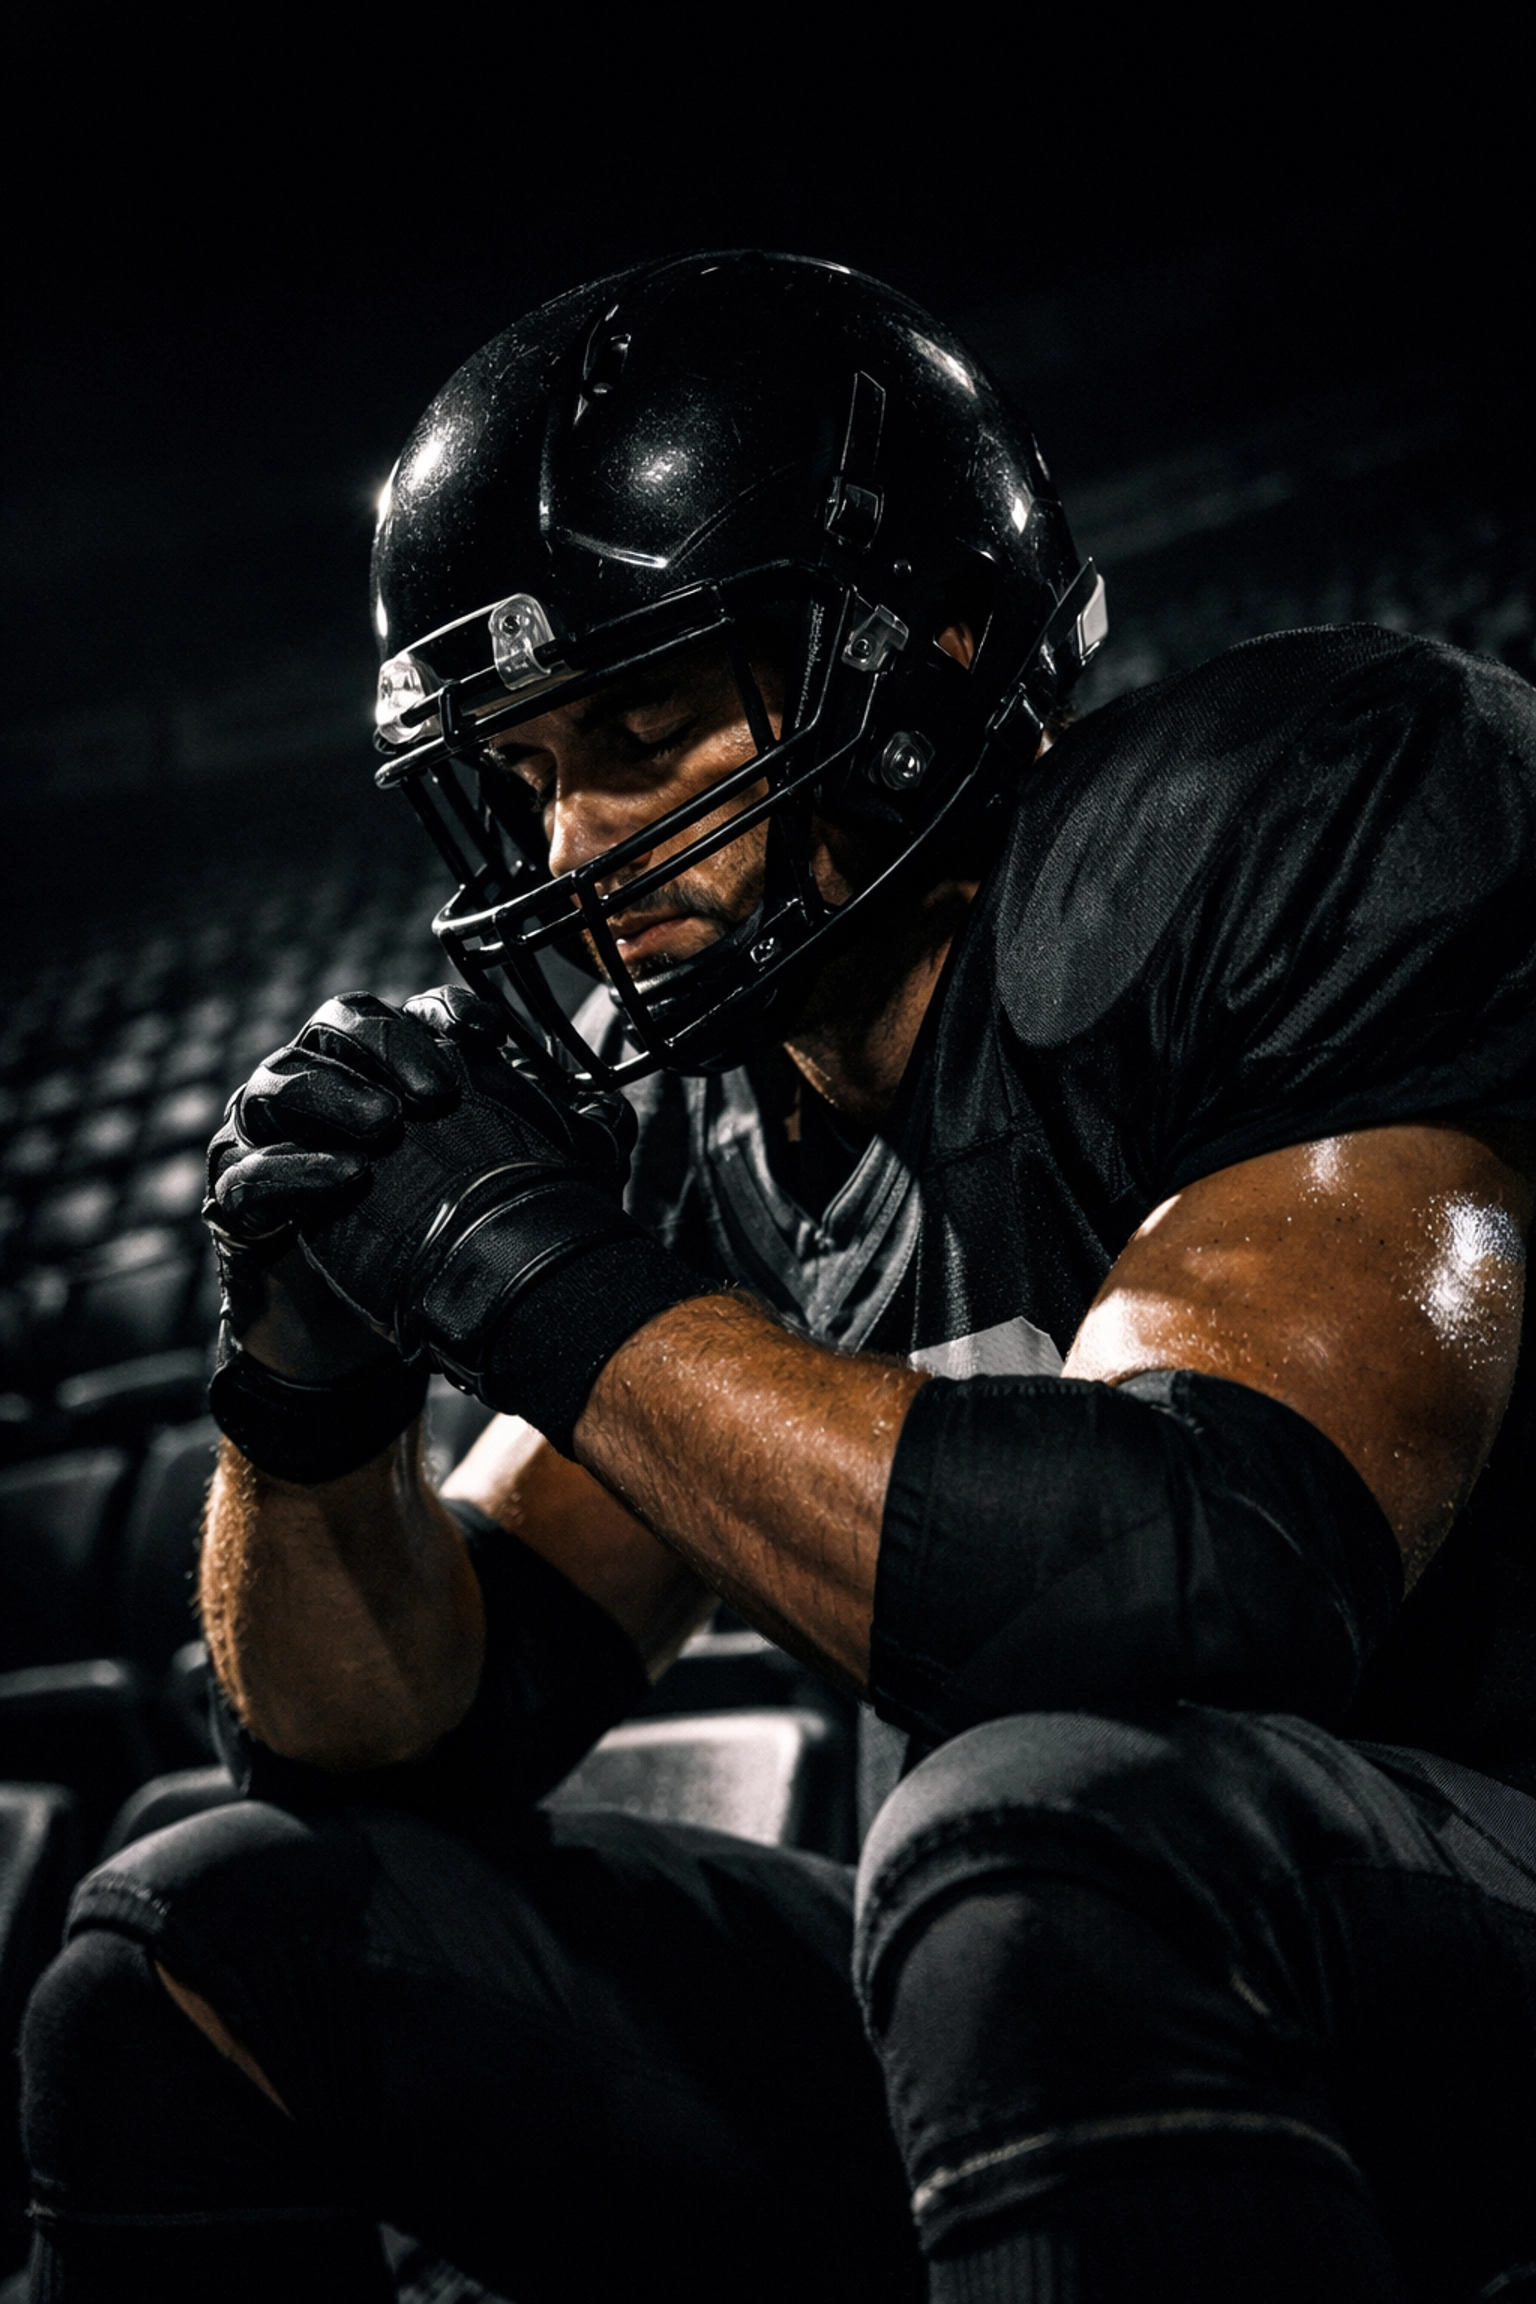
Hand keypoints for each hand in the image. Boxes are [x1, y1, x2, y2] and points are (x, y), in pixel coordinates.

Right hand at [206, 988, 697, 1449]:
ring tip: (386, 1128)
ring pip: (280, 1086)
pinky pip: (250, 1173)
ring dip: (332, 1099)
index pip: (408, 1013)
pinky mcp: (237, 1200)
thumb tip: (612, 1115)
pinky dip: (294, 1171)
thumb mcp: (506, 1193)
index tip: (493, 1037)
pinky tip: (345, 1181)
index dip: (446, 1014)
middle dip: (388, 1046)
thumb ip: (557, 1150)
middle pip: (339, 1027)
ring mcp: (268, 1137)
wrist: (365, 1341)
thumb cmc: (433, 1243)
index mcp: (381, 1067)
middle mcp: (321, 1083)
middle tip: (437, 1090)